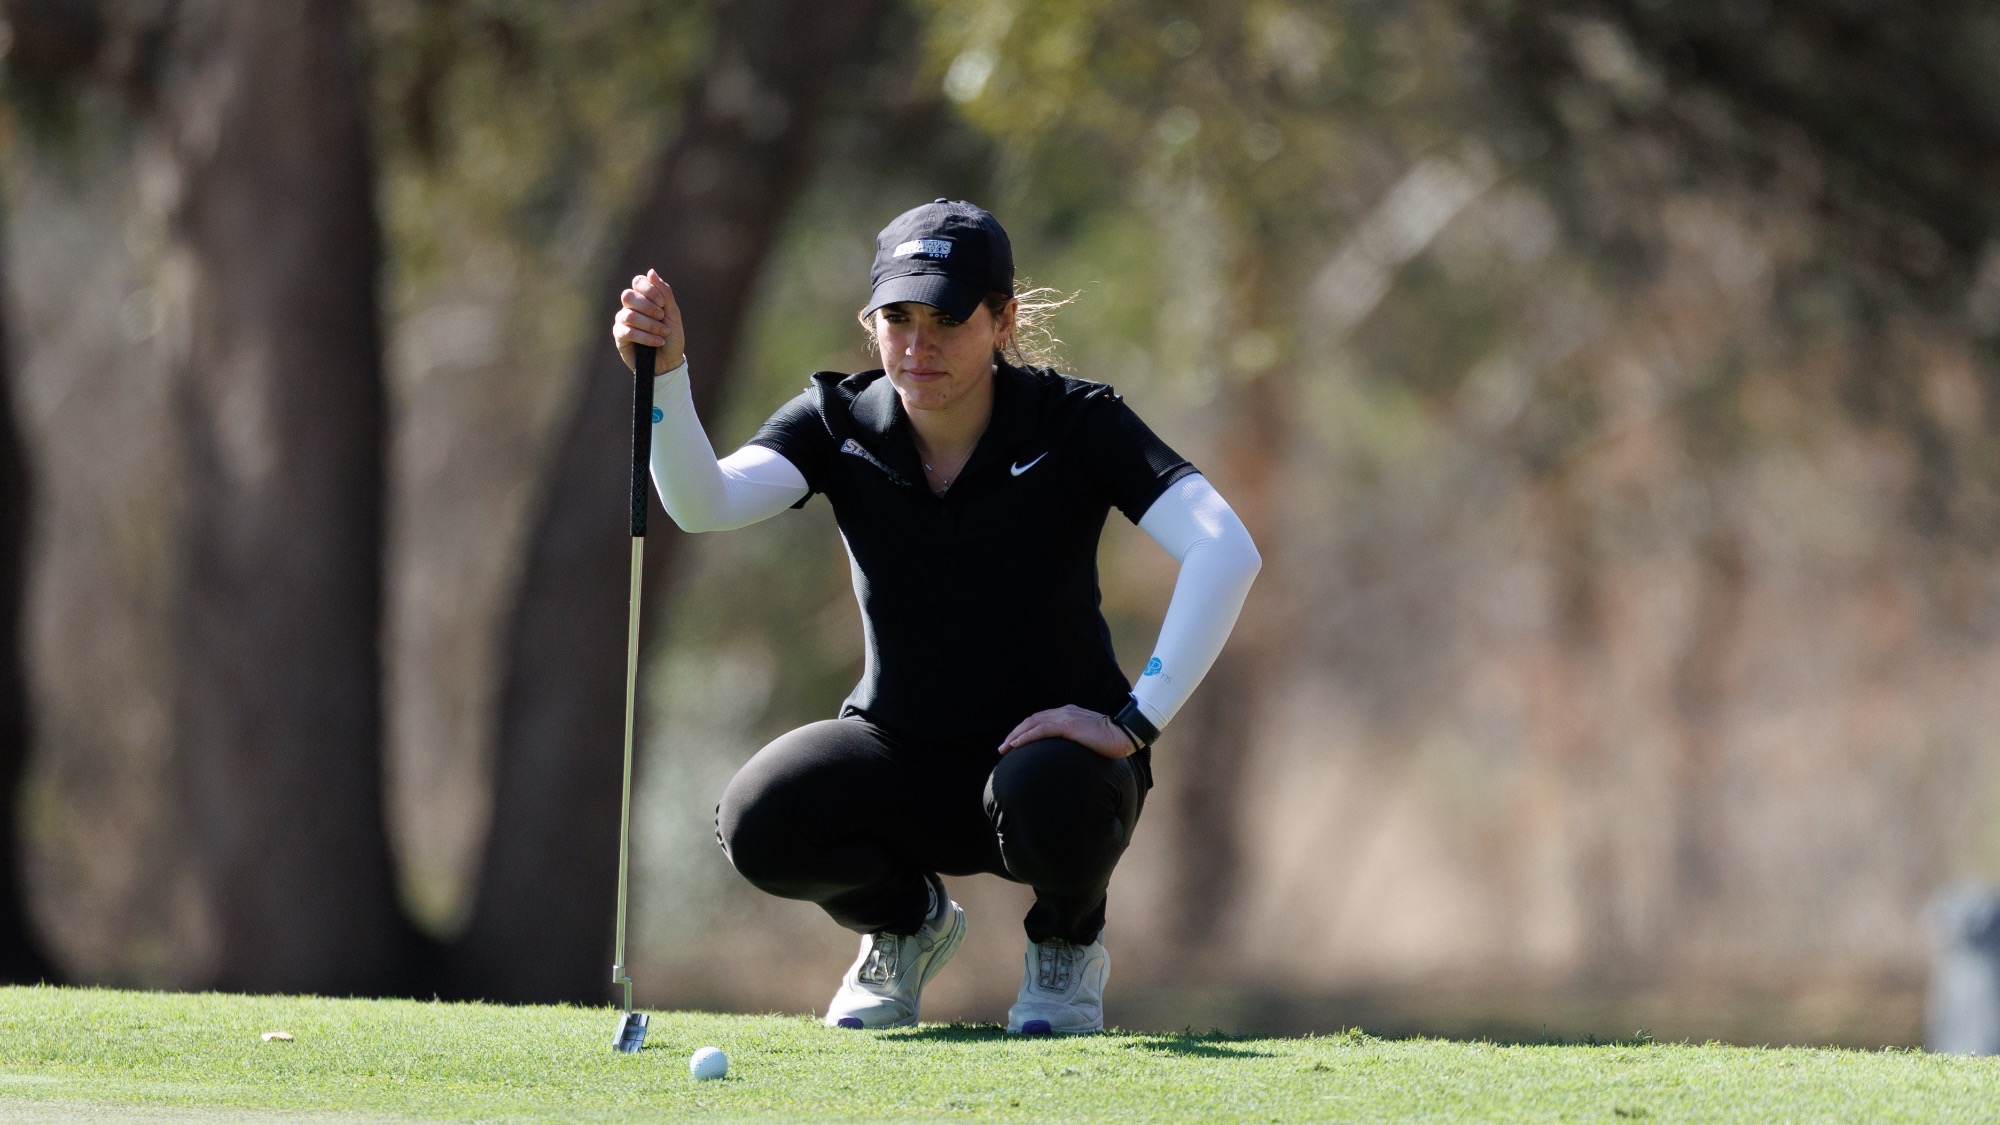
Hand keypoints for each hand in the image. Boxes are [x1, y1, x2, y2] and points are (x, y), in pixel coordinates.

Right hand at [613, 269, 685, 374]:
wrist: (669, 361)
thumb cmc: (671, 337)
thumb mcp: (672, 313)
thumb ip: (664, 292)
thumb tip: (651, 271)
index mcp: (643, 297)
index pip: (638, 282)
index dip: (649, 290)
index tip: (662, 304)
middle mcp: (630, 306)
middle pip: (628, 296)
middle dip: (648, 307)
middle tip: (661, 318)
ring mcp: (622, 321)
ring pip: (629, 315)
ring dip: (650, 325)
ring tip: (663, 333)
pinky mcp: (619, 336)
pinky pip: (628, 331)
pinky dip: (646, 337)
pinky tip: (657, 342)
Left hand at [999, 705, 1135, 759]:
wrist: (1125, 735)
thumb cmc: (1110, 741)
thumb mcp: (1087, 739)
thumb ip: (1075, 742)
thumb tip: (1065, 757)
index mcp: (1068, 714)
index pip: (1040, 720)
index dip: (1025, 731)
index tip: (1014, 743)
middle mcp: (1064, 712)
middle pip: (1032, 720)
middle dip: (1015, 733)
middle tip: (1002, 748)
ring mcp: (1066, 717)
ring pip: (1033, 723)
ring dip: (1016, 735)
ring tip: (1005, 748)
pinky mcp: (1068, 726)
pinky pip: (1041, 730)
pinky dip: (1026, 737)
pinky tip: (1016, 744)